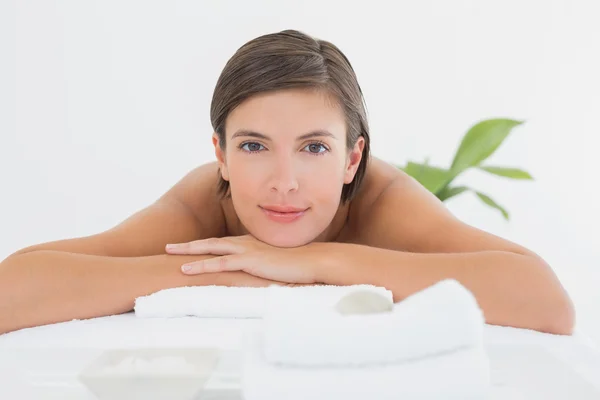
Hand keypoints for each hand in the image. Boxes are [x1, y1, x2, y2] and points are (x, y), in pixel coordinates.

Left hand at [165, 235, 318, 283]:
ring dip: (189, 252)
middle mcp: (245, 244)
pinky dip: (202, 266)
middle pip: (210, 243)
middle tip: (168, 247)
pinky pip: (220, 263)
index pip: (222, 245)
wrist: (310, 261)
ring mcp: (246, 251)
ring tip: (170, 254)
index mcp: (250, 244)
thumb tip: (255, 275)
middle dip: (189, 245)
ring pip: (211, 250)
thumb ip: (262, 267)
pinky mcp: (249, 261)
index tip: (188, 249)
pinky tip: (187, 269)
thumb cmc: (295, 265)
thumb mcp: (274, 265)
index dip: (203, 247)